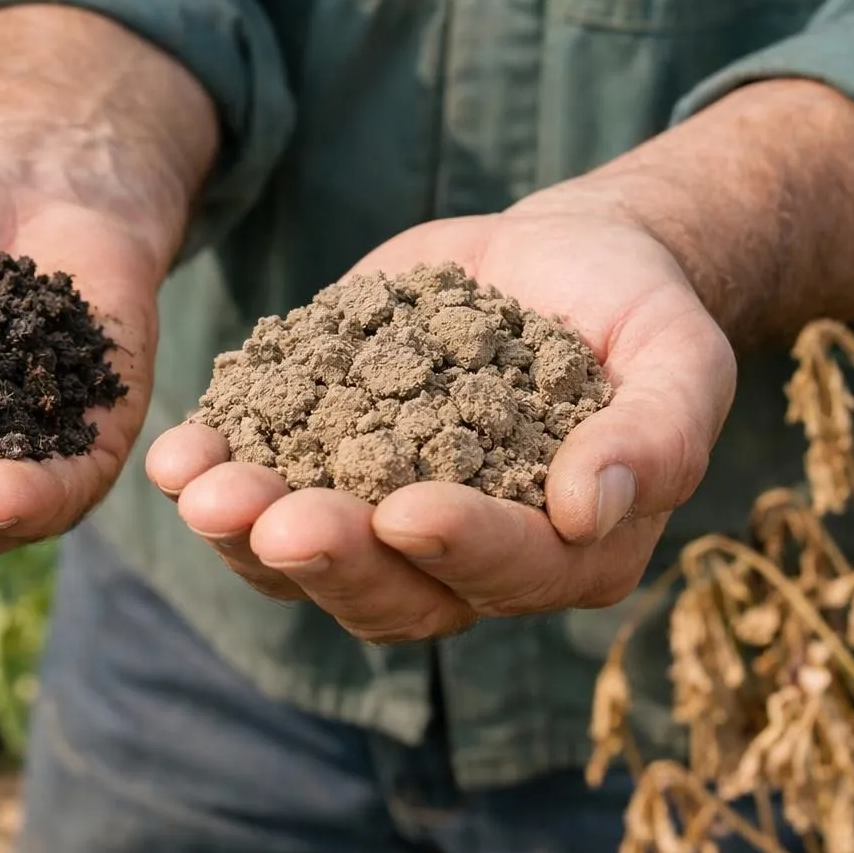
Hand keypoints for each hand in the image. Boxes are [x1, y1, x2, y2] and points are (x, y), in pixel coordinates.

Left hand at [146, 181, 736, 642]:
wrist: (555, 262)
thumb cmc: (632, 313)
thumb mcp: (677, 358)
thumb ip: (657, 435)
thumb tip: (592, 510)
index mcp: (563, 554)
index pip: (508, 571)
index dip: (459, 547)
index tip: (407, 511)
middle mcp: (462, 561)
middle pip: (389, 590)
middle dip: (328, 557)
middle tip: (272, 519)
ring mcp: (379, 520)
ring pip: (304, 561)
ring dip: (245, 532)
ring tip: (199, 486)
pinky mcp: (320, 464)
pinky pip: (256, 491)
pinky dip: (213, 473)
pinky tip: (177, 451)